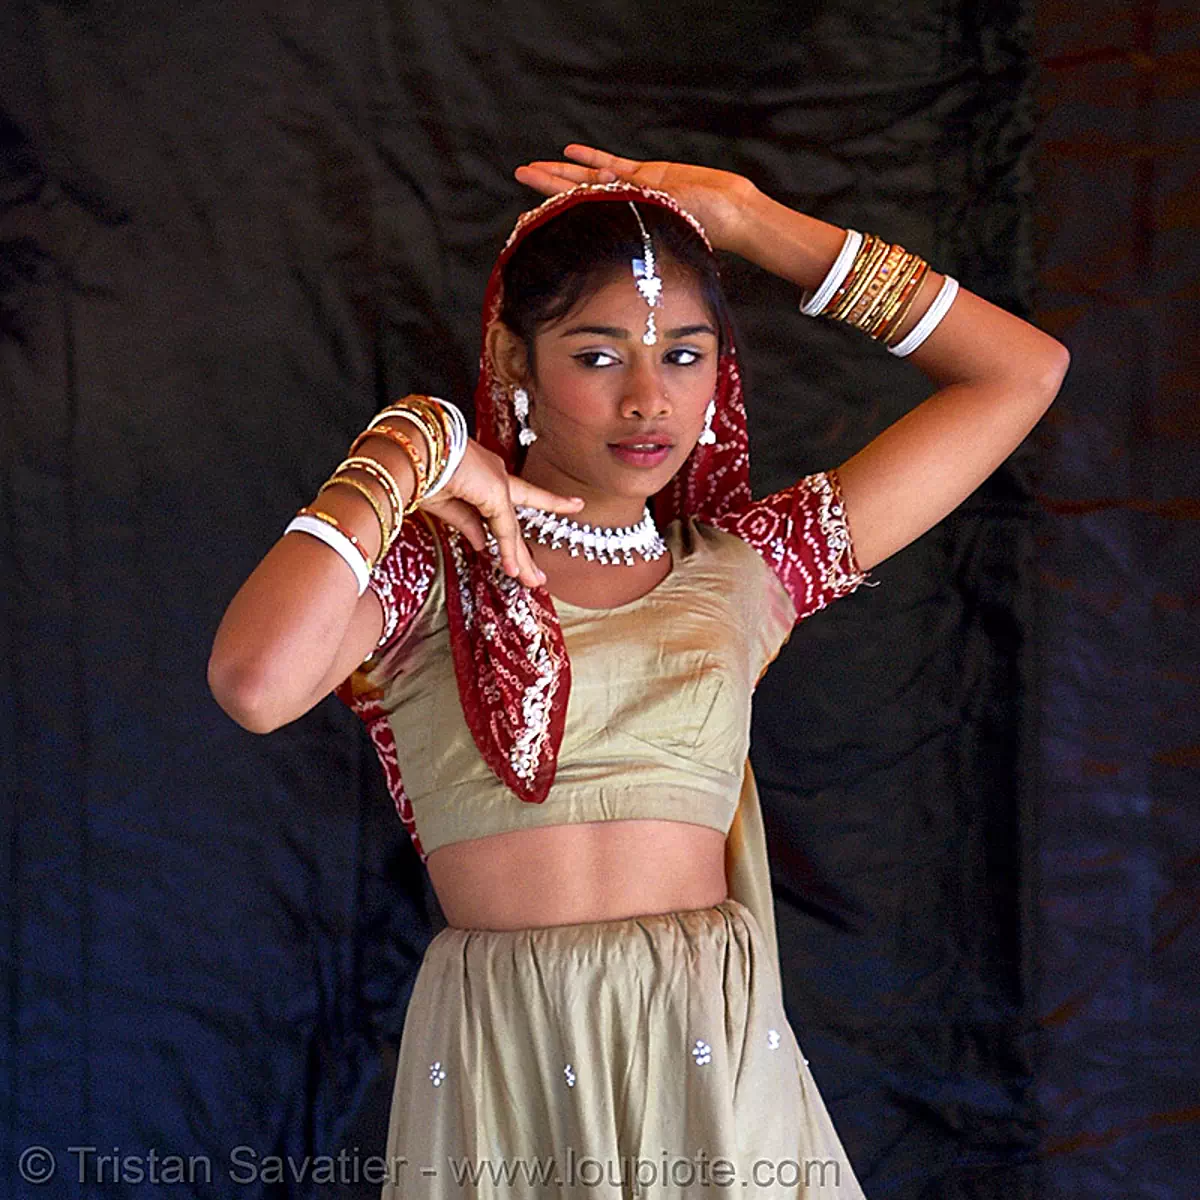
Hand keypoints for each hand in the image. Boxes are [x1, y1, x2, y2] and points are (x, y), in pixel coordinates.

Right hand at [420, 440, 583, 586]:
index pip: (509, 503)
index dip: (530, 511)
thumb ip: (467, 524)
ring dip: (521, 559)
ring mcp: (498, 483)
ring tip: (536, 581)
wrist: (412, 448)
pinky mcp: (496, 490)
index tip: (565, 509)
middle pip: (514, 523)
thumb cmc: (419, 468)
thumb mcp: (444, 503)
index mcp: (483, 477)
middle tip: (538, 576)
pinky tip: (514, 571)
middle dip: (523, 552)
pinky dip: (508, 551)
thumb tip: (482, 545)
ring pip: (513, 529)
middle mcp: (496, 477)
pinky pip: (504, 529)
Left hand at [514, 144, 758, 254]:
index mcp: (621, 225)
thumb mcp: (661, 225)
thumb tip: (599, 208)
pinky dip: (592, 160)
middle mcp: (622, 208)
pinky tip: (570, 152)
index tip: (526, 209)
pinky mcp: (648, 177)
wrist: (729, 211)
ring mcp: (633, 191)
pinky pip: (613, 165)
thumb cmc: (700, 227)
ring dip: (563, 171)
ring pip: (590, 178)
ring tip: (534, 164)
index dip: (552, 207)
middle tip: (519, 171)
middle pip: (576, 193)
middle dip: (547, 183)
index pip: (579, 214)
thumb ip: (634, 215)